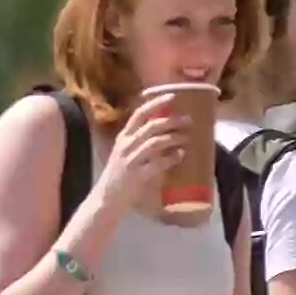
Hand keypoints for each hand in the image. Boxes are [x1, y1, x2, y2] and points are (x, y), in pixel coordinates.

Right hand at [97, 86, 205, 216]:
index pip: (139, 114)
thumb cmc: (120, 173)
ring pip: (155, 142)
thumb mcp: (126, 151)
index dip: (156, 103)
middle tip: (188, 120)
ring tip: (187, 137)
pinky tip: (181, 155)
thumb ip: (141, 140)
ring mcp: (131, 160)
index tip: (172, 96)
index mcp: (124, 137)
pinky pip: (157, 163)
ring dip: (174, 138)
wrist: (107, 198)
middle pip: (151, 126)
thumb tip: (166, 128)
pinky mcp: (137, 176)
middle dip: (172, 121)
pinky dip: (171, 157)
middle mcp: (126, 145)